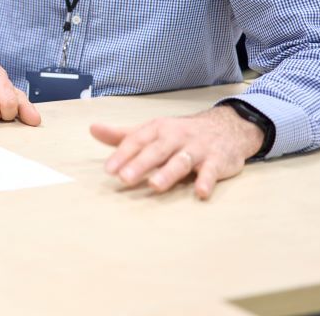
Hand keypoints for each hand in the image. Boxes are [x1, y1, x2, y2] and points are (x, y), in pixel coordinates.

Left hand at [90, 105, 264, 199]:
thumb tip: (92, 129)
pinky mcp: (217, 160)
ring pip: (181, 161)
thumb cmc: (180, 133)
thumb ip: (123, 135)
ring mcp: (197, 148)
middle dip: (140, 164)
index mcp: (158, 129)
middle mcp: (176, 136)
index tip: (109, 170)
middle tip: (125, 178)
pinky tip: (200, 192)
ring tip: (155, 186)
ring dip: (168, 173)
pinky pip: (212, 171)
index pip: (137, 141)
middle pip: (156, 151)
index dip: (122, 155)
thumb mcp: (152, 131)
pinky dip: (206, 181)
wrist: (227, 127)